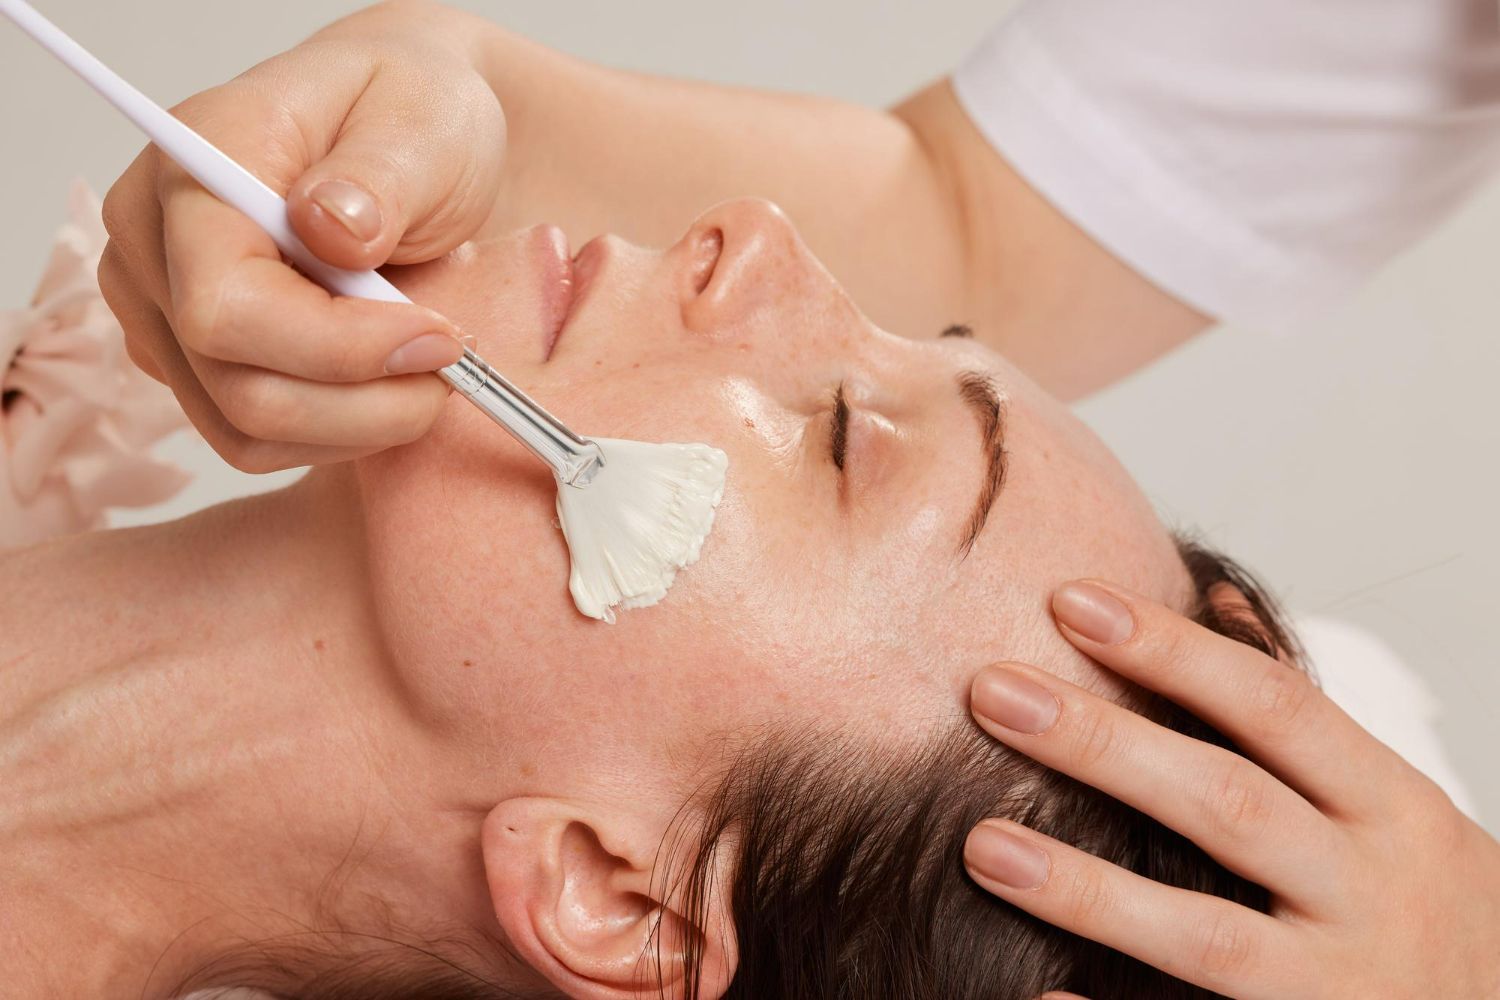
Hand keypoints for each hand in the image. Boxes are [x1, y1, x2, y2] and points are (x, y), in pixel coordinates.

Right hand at [98, 1, 504, 471]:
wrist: (407, 134)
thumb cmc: (410, 114)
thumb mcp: (424, 119)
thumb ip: (380, 176)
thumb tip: (331, 230)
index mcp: (193, 166)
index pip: (227, 304)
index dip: (340, 347)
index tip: (440, 338)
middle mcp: (150, 242)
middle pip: (237, 385)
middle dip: (365, 400)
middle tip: (452, 365)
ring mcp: (160, 310)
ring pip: (246, 430)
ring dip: (359, 425)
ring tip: (428, 368)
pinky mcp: (191, 363)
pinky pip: (255, 438)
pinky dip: (337, 431)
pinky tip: (387, 382)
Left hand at [962, 580, 1499, 998]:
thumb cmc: (1428, 901)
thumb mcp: (1393, 802)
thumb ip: (1299, 723)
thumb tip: (1212, 601)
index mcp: (1392, 808)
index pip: (1273, 707)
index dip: (1170, 650)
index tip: (1069, 600)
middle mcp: (1373, 894)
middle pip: (1226, 804)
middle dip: (1104, 744)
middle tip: (991, 692)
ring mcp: (1340, 989)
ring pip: (1202, 936)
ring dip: (1086, 890)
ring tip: (982, 845)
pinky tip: (1035, 995)